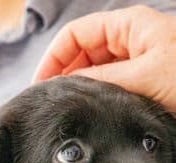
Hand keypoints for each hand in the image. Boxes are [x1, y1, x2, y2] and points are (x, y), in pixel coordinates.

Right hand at [33, 5, 175, 112]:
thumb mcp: (144, 75)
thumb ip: (102, 78)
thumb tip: (66, 85)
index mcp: (127, 27)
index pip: (75, 35)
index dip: (54, 57)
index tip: (41, 84)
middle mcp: (126, 43)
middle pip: (80, 54)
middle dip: (62, 75)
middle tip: (50, 101)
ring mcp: (131, 64)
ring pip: (91, 72)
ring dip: (76, 88)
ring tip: (65, 108)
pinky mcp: (136, 84)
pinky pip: (106, 87)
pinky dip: (93, 97)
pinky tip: (87, 111)